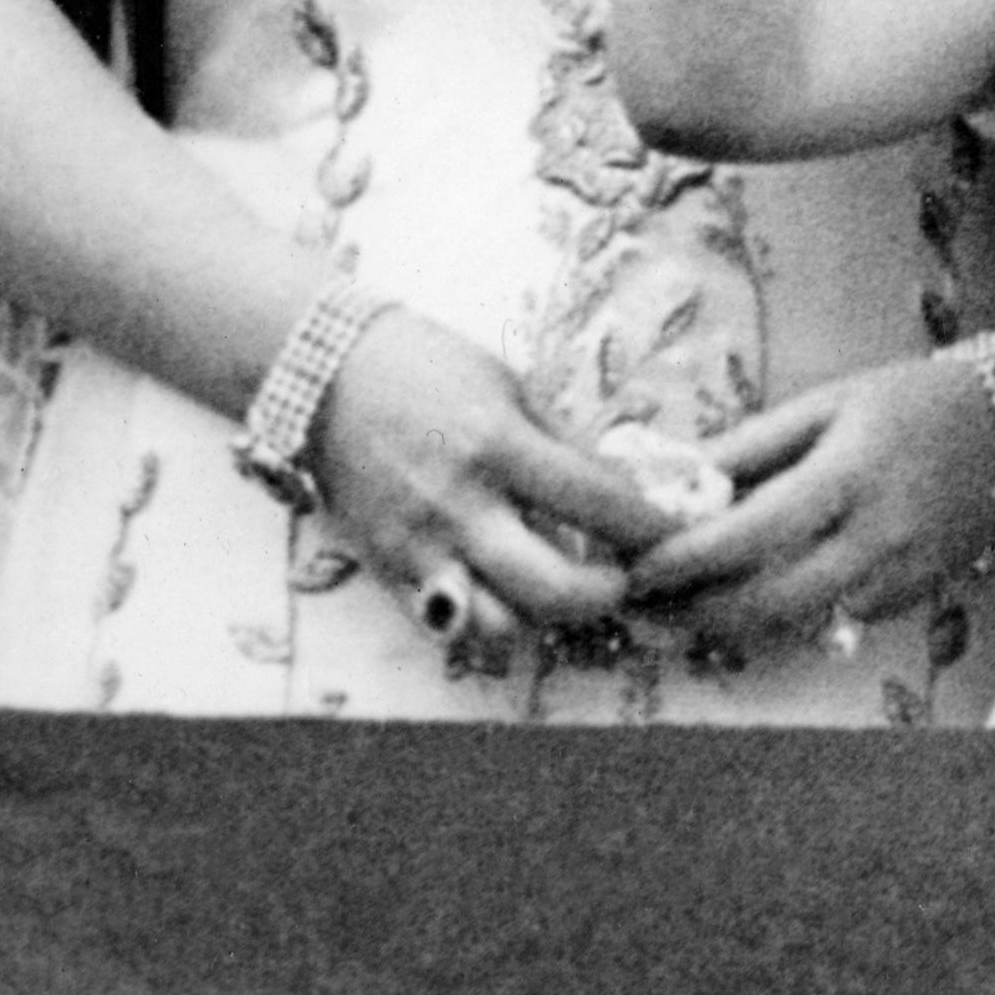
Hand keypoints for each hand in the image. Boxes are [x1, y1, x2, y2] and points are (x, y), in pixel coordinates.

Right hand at [305, 309, 675, 657]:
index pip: (596, 501)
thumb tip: (620, 486)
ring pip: (497, 626)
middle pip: (552, 588)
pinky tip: (504, 597)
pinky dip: (483, 622)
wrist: (324, 377)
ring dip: (540, 619)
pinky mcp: (386, 571)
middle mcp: (460, 505)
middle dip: (605, 594)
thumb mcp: (509, 385)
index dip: (647, 526)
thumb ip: (560, 442)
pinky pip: (446, 625)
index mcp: (498, 445)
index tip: (670, 534)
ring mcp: (419, 546)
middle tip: (622, 579)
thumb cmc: (427, 367)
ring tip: (559, 592)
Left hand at [623, 352, 994, 650]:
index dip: (689, 560)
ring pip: (797, 627)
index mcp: (849, 473)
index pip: (754, 533)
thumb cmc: (909, 402)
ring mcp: (898, 575)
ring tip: (674, 612)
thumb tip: (672, 480)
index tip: (636, 570)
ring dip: (728, 628)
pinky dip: (784, 618)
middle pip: (770, 604)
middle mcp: (876, 535)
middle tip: (642, 609)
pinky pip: (832, 621)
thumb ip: (750, 446)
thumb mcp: (828, 403)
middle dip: (695, 616)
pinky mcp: (911, 598)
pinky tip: (748, 600)